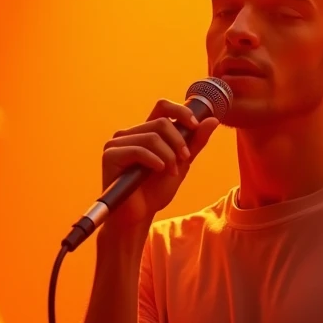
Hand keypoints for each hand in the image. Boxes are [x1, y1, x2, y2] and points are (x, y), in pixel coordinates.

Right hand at [100, 98, 219, 235]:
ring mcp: (117, 143)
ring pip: (152, 137)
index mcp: (145, 132)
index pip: (162, 107)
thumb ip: (195, 143)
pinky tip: (159, 171)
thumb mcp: (181, 163)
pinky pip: (138, 149)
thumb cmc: (156, 191)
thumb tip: (213, 120)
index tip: (195, 126)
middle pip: (161, 123)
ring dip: (168, 156)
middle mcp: (130, 133)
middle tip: (184, 160)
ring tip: (171, 172)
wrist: (140, 215)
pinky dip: (155, 160)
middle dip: (178, 143)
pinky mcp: (110, 155)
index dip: (181, 111)